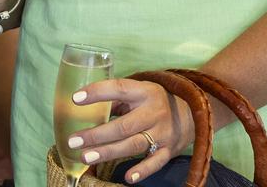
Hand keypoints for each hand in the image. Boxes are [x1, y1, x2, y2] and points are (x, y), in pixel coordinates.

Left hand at [64, 78, 195, 182]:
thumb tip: (87, 109)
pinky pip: (155, 163)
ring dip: (109, 152)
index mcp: (143, 92)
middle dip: (96, 135)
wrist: (192, 112)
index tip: (75, 98)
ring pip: (134, 145)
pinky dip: (142, 170)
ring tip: (86, 157)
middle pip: (123, 126)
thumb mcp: (138, 91)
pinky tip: (127, 177)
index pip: (118, 89)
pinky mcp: (170, 150)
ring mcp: (163, 133)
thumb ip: (115, 100)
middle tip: (74, 141)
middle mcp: (154, 112)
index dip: (97, 93)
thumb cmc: (154, 100)